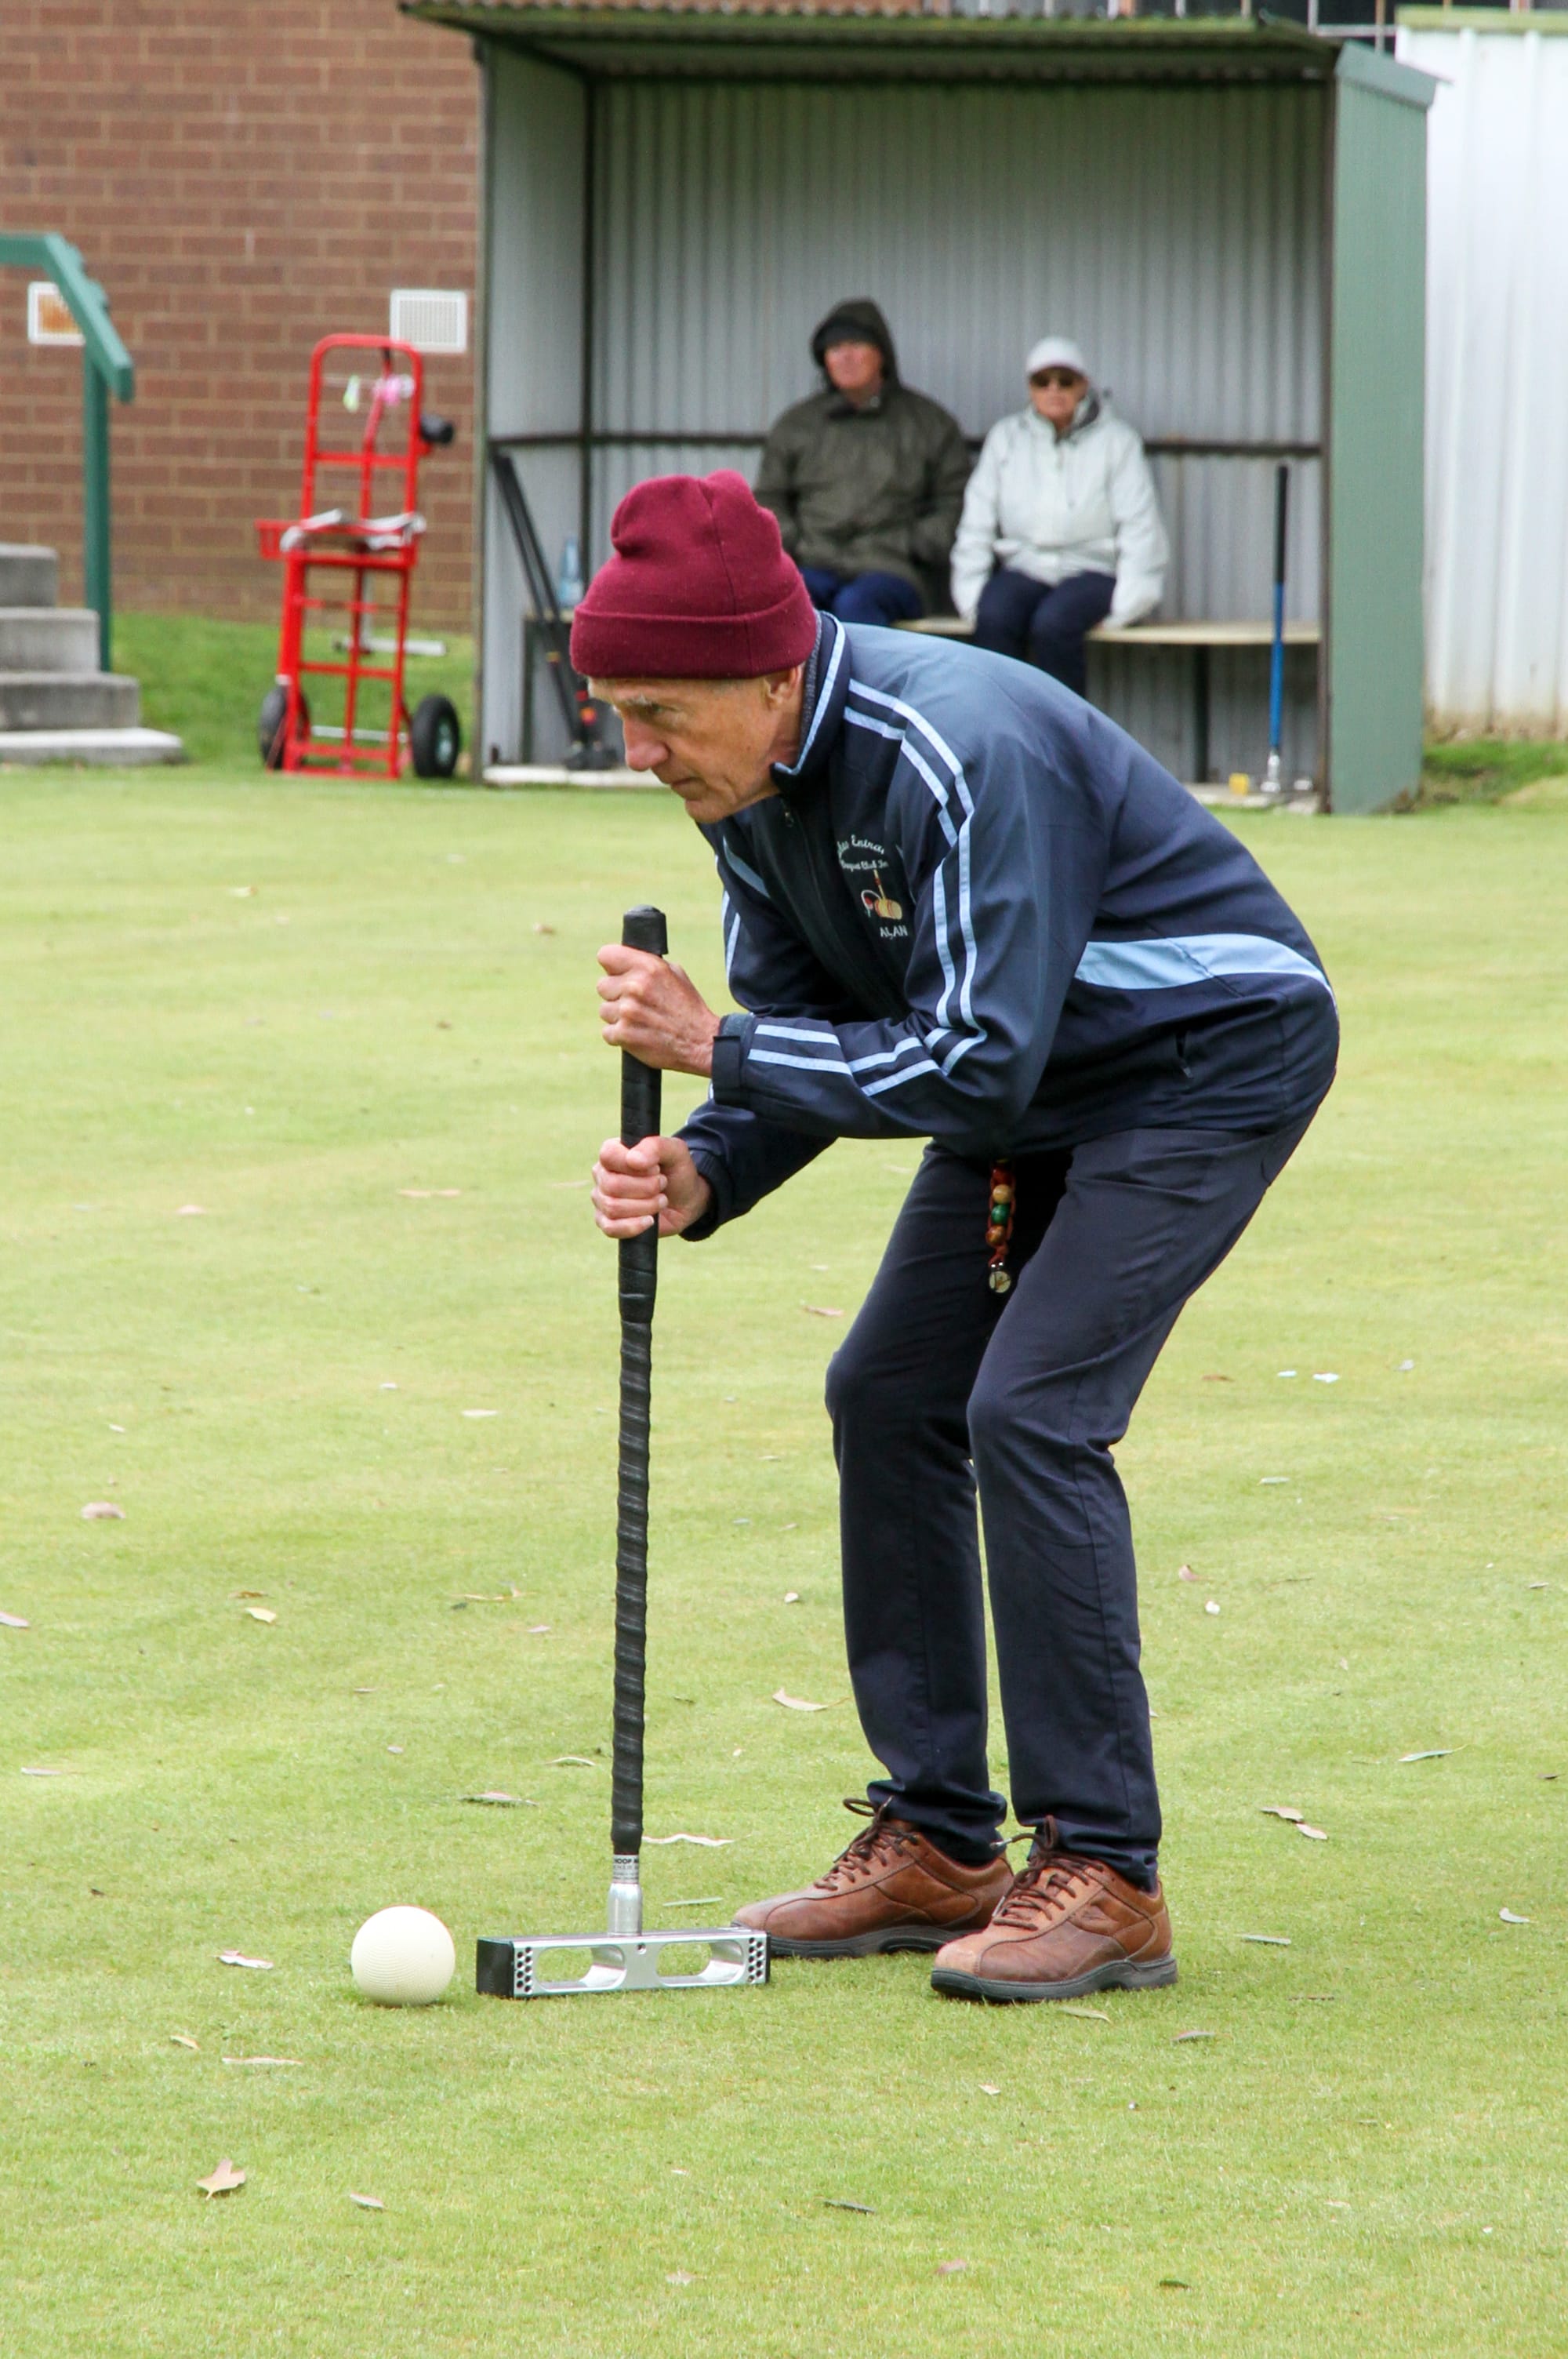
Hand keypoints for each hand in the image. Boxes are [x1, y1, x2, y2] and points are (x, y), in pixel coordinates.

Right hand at [591, 1134, 712, 1239]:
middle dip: (646, 1188)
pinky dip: (634, 1226)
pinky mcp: (607, 1222)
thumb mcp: (675, 1152)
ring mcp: (602, 1200)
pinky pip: (611, 1228)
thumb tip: (633, 1159)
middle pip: (612, 1185)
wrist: (686, 1200)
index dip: (636, 1166)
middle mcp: (602, 1175)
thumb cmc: (676, 1172)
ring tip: (660, 1200)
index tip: (656, 1169)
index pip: (609, 1155)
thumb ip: (655, 1147)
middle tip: (662, 1184)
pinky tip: (650, 1220)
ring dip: (646, 1206)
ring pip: (613, 1207)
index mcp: (613, 1153)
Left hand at [597, 944, 721, 1076]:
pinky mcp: (623, 1034)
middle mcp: (635, 986)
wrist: (701, 1043)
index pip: (605, 955)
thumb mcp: (674, 975)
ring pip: (604, 1010)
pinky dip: (620, 1036)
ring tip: (640, 1021)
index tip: (617, 974)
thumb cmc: (688, 1008)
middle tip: (636, 1004)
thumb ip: (646, 966)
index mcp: (647, 967)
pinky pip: (607, 1032)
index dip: (611, 966)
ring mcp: (627, 1011)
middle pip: (602, 985)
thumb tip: (623, 963)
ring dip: (618, 1017)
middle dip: (615, 994)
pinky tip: (638, 1034)